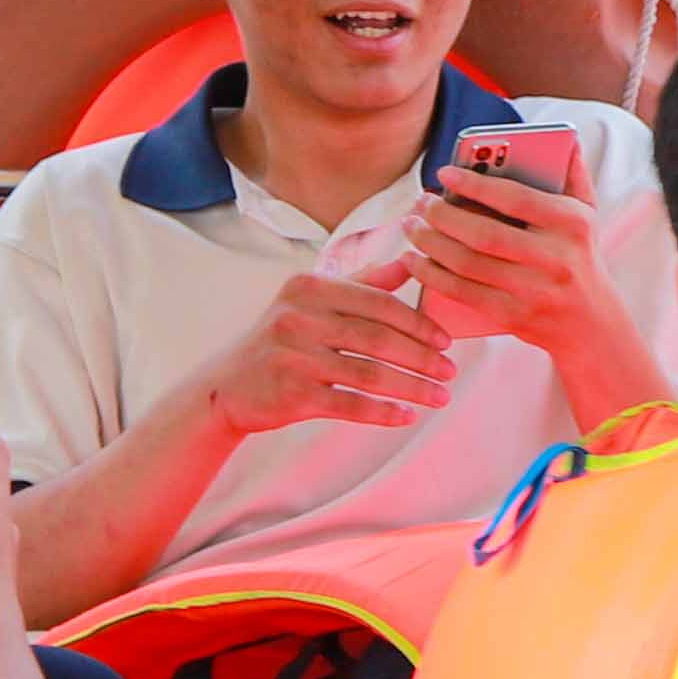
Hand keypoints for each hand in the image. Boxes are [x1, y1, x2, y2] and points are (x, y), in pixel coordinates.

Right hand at [204, 270, 454, 436]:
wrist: (226, 387)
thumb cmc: (279, 342)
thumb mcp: (310, 302)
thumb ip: (359, 283)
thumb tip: (407, 262)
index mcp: (308, 287)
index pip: (378, 302)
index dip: (417, 322)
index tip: (446, 341)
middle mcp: (298, 318)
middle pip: (378, 338)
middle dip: (422, 357)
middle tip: (451, 371)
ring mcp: (293, 357)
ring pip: (369, 373)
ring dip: (412, 387)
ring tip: (440, 397)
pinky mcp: (292, 394)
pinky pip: (349, 404)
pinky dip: (382, 412)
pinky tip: (407, 416)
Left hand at [401, 163, 601, 353]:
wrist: (592, 324)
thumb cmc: (580, 258)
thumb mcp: (587, 216)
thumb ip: (573, 175)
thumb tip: (567, 138)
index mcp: (572, 224)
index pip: (516, 198)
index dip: (475, 184)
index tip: (443, 173)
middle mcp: (555, 259)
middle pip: (485, 234)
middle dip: (443, 216)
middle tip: (420, 202)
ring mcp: (534, 292)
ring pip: (469, 264)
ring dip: (431, 244)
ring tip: (411, 226)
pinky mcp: (514, 317)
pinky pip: (463, 293)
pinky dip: (432, 275)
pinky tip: (414, 260)